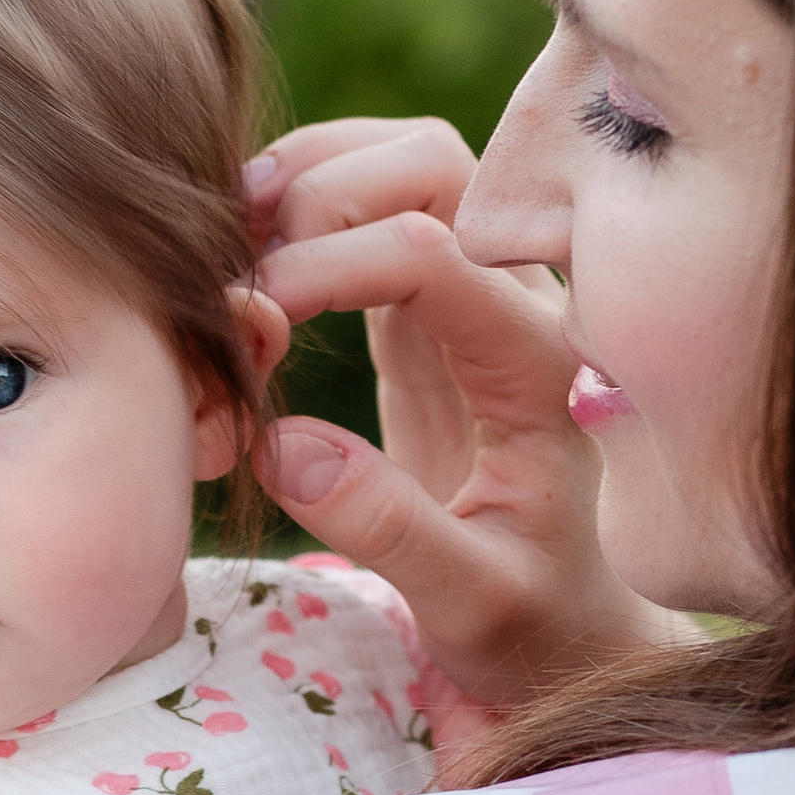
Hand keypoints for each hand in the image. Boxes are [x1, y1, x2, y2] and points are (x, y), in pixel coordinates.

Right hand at [244, 118, 682, 737]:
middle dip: (322, 190)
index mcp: (537, 367)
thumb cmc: (528, 624)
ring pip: (402, 164)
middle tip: (240, 269)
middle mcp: (522, 305)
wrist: (563, 631)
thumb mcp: (469, 604)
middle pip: (430, 164)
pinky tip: (249, 267)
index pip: (431, 252)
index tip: (250, 326)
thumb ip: (387, 529)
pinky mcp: (430, 313)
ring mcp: (477, 297)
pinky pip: (374, 211)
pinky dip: (304, 211)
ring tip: (231, 247)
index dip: (324, 264)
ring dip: (310, 180)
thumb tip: (282, 444)